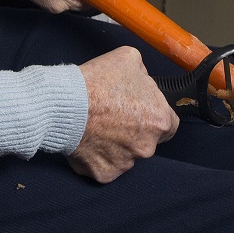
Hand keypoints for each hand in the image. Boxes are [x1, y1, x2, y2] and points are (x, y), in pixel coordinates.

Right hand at [70, 47, 178, 182]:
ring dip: (115, 144)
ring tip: (96, 126)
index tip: (140, 110)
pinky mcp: (104, 174)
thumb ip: (144, 74)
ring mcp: (126, 163)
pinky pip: (105, 165)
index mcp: (160, 120)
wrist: (65, 104)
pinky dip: (98, 156)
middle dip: (133, 130)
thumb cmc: (97, 82)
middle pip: (146, 140)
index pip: (169, 124)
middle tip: (113, 115)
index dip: (153, 115)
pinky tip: (88, 139)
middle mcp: (147, 147)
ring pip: (125, 154)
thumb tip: (143, 80)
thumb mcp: (129, 59)